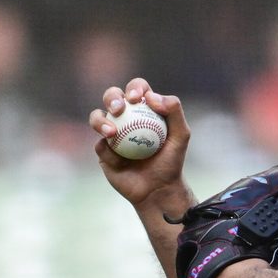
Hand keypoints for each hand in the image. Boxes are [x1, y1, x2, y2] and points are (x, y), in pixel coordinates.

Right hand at [89, 78, 191, 207]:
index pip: (137, 89)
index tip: (136, 98)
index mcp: (144, 109)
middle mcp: (126, 118)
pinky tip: (120, 162)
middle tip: (118, 109)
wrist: (157, 190)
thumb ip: (174, 111)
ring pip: (97, 117)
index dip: (134, 87)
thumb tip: (151, 96)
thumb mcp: (181, 135)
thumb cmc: (171, 161)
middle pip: (112, 97)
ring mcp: (111, 134)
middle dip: (111, 97)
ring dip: (100, 121)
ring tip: (111, 134)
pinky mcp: (103, 151)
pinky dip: (109, 152)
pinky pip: (99, 146)